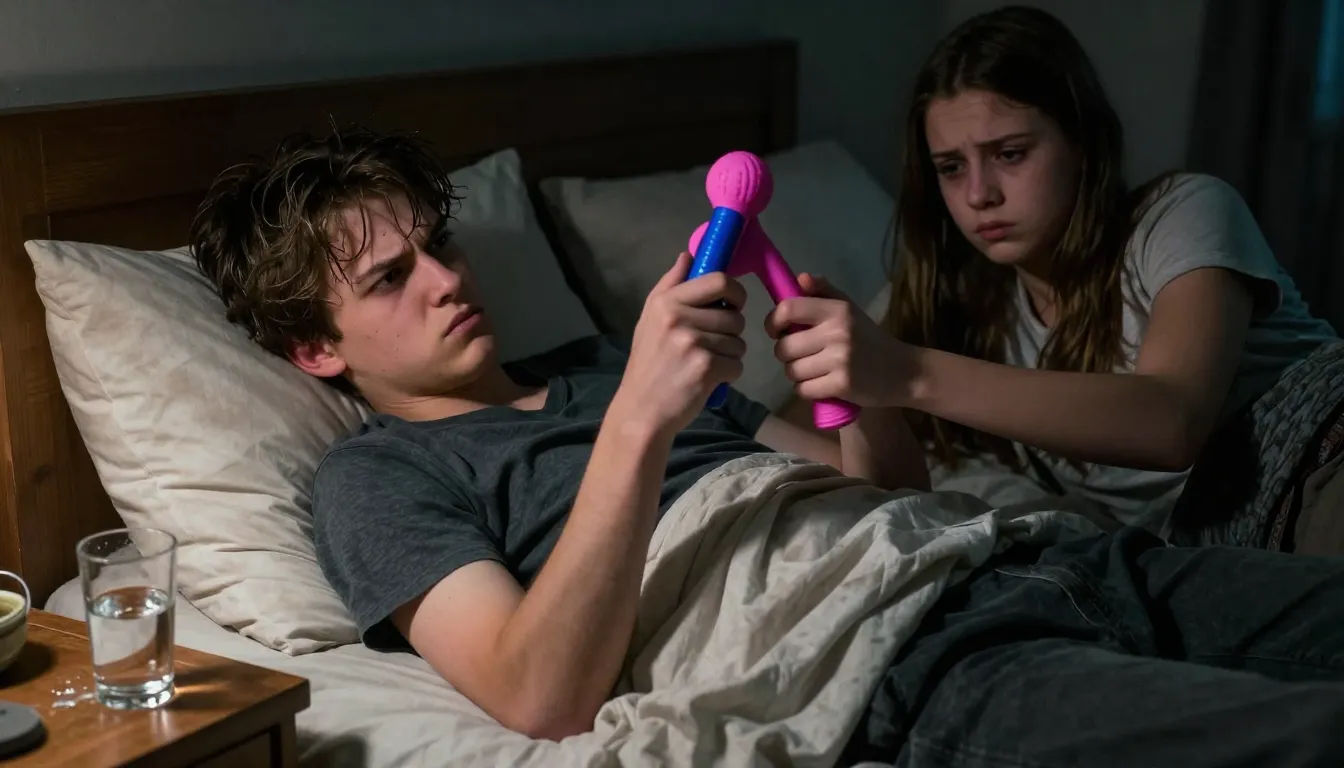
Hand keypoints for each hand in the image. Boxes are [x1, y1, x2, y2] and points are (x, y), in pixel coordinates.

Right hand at [612, 252, 747, 438]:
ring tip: (706, 364)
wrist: (641, 410)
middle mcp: (679, 317)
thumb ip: (670, 285)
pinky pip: (737, 364)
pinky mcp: (706, 368)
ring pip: (739, 342)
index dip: (736, 292)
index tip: (733, 305)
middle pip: (734, 316)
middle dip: (731, 333)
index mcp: (667, 301)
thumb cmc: (648, 363)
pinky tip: (709, 380)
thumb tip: (689, 255)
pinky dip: (728, 375)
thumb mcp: (649, 319)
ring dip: (730, 356)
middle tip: (711, 346)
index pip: (719, 280)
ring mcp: (693, 343)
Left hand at [765, 273, 910, 407]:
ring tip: (814, 370)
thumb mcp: (851, 310)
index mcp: (837, 310)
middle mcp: (837, 332)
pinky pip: (804, 390)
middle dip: (786, 355)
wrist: (904, 371)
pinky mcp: (842, 385)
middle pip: (784, 347)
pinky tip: (821, 385)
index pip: (789, 309)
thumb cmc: (871, 339)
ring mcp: (839, 360)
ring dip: (797, 374)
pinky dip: (807, 390)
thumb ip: (824, 293)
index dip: (773, 322)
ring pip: (792, 371)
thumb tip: (800, 278)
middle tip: (802, 356)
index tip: (776, 331)